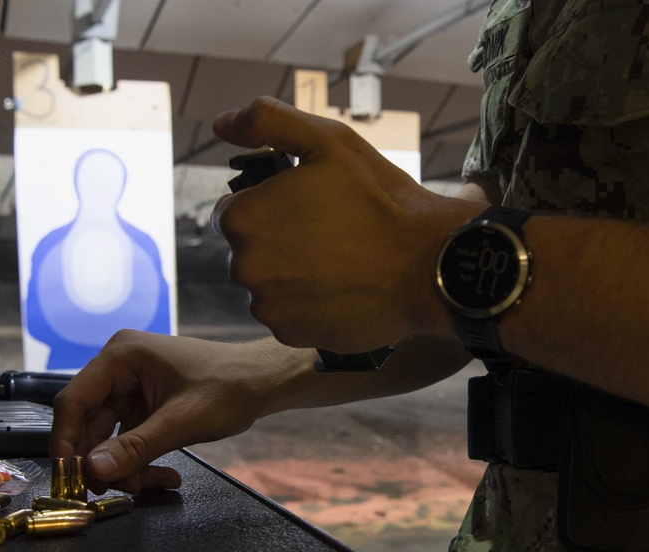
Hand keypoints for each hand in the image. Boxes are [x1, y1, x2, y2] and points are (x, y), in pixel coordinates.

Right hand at [49, 331, 286, 493]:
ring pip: (109, 436)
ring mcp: (132, 387)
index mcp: (121, 355)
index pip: (74, 401)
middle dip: (100, 461)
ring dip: (124, 467)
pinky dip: (140, 460)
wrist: (265, 381)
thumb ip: (135, 447)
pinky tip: (163, 477)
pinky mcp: (145, 404)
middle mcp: (120, 367)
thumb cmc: (230, 388)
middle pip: (88, 422)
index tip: (68, 477)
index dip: (65, 441)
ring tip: (150, 487)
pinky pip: (129, 438)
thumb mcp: (182, 422)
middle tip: (110, 494)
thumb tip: (93, 470)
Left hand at [211, 97, 470, 352]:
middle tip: (327, 232)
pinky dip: (306, 303)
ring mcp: (266, 305)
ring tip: (337, 261)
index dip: (269, 203)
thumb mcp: (328, 141)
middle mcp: (243, 266)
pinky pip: (287, 314)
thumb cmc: (379, 199)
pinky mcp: (289, 334)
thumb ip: (266, 121)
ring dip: (290, 273)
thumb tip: (221, 124)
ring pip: (267, 283)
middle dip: (277, 239)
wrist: (427, 265)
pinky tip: (339, 288)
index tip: (306, 205)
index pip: (233, 210)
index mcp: (242, 217)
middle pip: (248, 249)